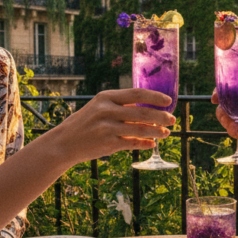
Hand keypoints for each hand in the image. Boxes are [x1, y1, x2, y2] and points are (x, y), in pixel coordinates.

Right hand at [50, 88, 175, 164]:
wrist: (64, 143)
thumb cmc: (85, 124)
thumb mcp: (99, 108)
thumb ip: (120, 107)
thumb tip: (148, 109)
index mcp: (106, 97)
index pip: (136, 93)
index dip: (155, 97)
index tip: (168, 101)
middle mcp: (107, 110)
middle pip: (143, 112)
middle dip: (161, 116)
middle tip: (172, 120)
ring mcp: (107, 128)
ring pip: (141, 129)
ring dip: (157, 131)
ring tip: (166, 133)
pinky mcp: (108, 144)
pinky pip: (133, 143)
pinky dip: (145, 144)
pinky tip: (151, 144)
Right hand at [212, 83, 237, 170]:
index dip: (226, 88)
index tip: (217, 94)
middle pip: (229, 101)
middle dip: (222, 105)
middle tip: (221, 111)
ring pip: (228, 115)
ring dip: (224, 118)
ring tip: (229, 122)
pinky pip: (234, 129)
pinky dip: (231, 129)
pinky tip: (234, 131)